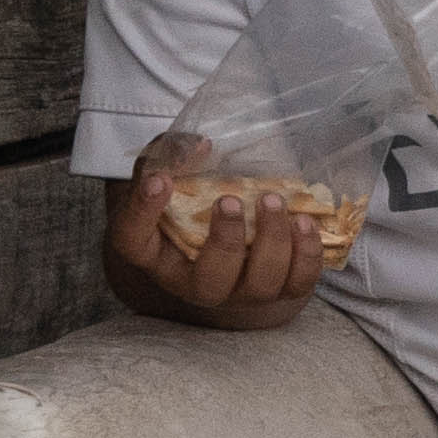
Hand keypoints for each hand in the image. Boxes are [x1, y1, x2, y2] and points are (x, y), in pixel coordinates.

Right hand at [109, 135, 332, 328]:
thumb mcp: (170, 172)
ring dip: (272, 243)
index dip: (141, 212)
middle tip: (229, 199)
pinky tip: (303, 222)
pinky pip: (298, 285)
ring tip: (274, 202)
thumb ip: (172, 154)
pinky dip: (306, 255)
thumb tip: (200, 145)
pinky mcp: (280, 291)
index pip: (132, 240)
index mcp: (154, 252)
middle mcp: (195, 282)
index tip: (159, 180)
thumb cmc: (191, 200)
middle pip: (209, 281)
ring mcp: (241, 293)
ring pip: (260, 285)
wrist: (230, 229)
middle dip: (225, 240)